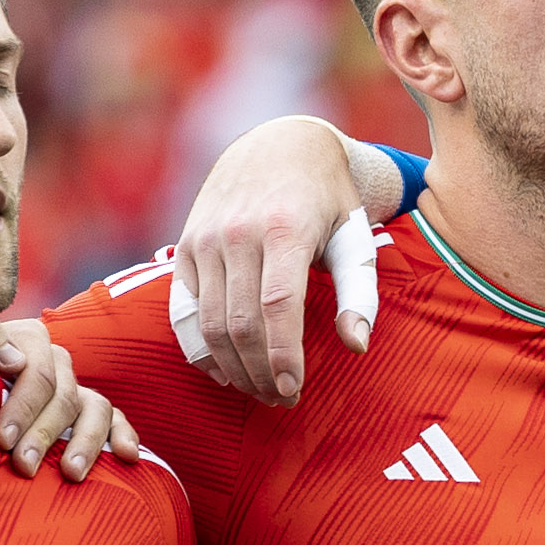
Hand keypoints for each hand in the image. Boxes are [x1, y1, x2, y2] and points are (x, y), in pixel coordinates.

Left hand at [0, 316, 137, 479]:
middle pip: (64, 395)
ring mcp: (75, 388)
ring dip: (84, 441)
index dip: (23, 405)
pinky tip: (127, 456)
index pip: (39, 369)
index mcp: (24, 343)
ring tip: (70, 473)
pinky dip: (124, 435)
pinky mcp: (90, 413)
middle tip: (23, 466)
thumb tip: (14, 363)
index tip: (4, 440)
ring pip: (95, 408)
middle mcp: (55, 363)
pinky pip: (115, 420)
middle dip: (44, 433)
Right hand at [171, 115, 375, 403]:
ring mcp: (204, 239)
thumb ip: (359, 293)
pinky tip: (223, 371)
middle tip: (282, 400)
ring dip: (233, 367)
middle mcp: (237, 232)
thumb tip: (356, 345)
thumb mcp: (354, 236)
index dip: (283, 356)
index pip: (278, 307)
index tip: (293, 391)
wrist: (278, 145)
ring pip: (209, 322)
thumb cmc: (327, 198)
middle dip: (260, 372)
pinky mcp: (185, 247)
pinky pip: (184, 309)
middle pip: (240, 322)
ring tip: (259, 390)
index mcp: (284, 228)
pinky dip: (199, 347)